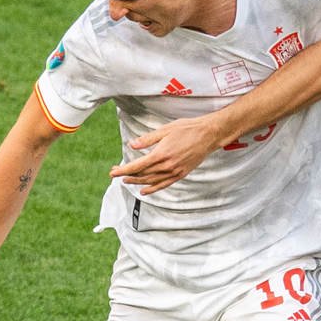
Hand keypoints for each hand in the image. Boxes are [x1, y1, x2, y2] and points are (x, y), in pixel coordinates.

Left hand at [108, 115, 225, 194]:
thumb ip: (147, 139)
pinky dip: (153, 189)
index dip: (123, 170)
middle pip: (142, 175)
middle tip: (116, 173)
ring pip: (151, 181)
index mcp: (161, 154)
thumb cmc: (187, 129)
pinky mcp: (181, 174)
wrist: (208, 135)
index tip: (112, 172)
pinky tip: (144, 191)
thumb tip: (132, 145)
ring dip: (137, 182)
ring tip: (126, 181)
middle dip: (127, 175)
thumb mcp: (165, 130)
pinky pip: (164, 185)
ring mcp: (174, 172)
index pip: (137, 166)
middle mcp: (167, 166)